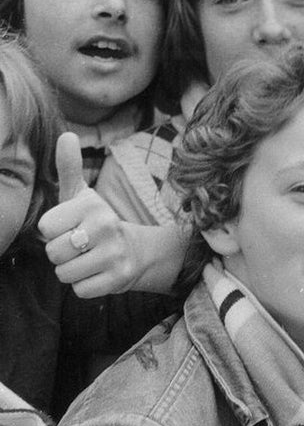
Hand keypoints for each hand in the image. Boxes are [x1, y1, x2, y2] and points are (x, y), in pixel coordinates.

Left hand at [39, 133, 145, 295]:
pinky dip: (83, 285)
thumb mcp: (82, 195)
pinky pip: (80, 289)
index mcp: (91, 206)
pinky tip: (96, 273)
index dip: (53, 232)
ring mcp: (114, 255)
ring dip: (70, 271)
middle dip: (60, 254)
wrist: (136, 252)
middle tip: (78, 247)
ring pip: (64, 274)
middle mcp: (105, 227)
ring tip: (85, 260)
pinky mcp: (119, 279)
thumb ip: (68, 167)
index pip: (45, 228)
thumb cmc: (97, 222)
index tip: (69, 228)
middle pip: (53, 253)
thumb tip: (65, 135)